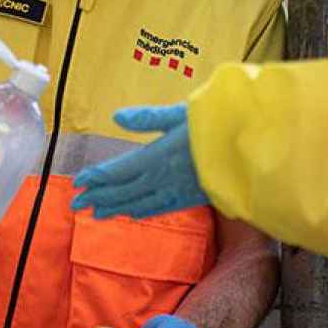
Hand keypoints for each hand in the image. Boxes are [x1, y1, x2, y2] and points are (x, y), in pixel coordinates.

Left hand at [70, 104, 207, 218]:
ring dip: (116, 208)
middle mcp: (162, 178)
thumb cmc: (216, 123)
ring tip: (96, 213)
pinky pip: (161, 208)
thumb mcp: (179, 112)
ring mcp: (177, 191)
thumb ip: (146, 118)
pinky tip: (133, 215)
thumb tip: (116, 116)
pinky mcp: (192, 198)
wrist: (252, 148)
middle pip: (123, 191)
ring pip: (139, 203)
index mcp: (156, 156)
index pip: (118, 171)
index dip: (96, 178)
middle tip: (76, 204)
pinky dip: (143, 211)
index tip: (78, 183)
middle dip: (98, 197)